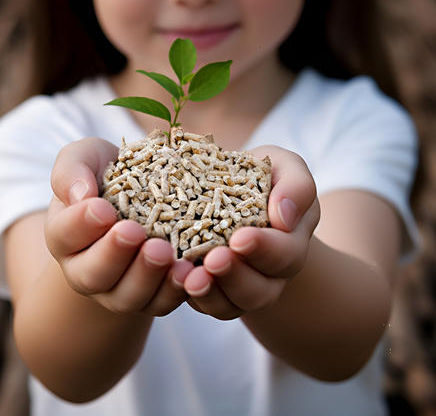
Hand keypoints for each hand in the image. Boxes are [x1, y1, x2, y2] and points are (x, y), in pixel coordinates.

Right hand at [45, 138, 193, 315]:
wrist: (142, 195)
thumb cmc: (109, 173)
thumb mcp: (87, 158)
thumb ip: (73, 170)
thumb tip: (80, 194)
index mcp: (66, 236)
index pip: (64, 234)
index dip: (81, 223)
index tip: (102, 208)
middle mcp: (86, 270)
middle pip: (92, 275)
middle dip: (113, 254)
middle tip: (134, 232)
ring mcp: (119, 289)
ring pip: (127, 297)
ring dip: (147, 276)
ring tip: (165, 251)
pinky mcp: (152, 297)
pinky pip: (161, 304)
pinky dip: (176, 290)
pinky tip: (190, 270)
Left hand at [182, 146, 319, 319]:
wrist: (238, 193)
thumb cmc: (264, 178)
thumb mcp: (286, 169)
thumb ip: (296, 186)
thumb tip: (284, 216)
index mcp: (290, 242)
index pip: (285, 253)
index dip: (264, 248)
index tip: (240, 238)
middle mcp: (269, 273)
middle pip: (259, 289)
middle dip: (235, 276)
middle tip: (213, 260)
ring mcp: (241, 286)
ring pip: (231, 305)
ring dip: (212, 293)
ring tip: (192, 278)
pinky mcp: (214, 291)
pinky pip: (207, 305)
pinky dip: (193, 297)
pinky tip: (178, 279)